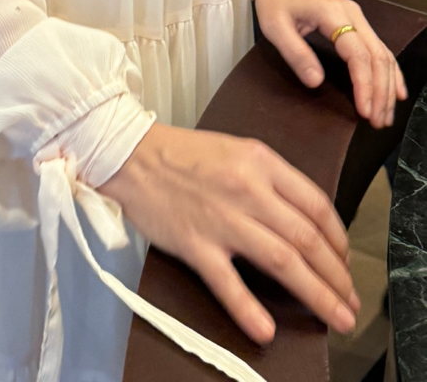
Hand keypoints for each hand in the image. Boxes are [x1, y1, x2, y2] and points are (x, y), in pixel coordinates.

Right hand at [98, 123, 359, 344]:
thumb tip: (302, 217)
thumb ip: (270, 179)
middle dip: (337, 275)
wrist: (130, 154)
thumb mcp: (237, 150)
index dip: (338, 239)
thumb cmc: (182, 153)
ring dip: (316, 294)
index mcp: (260, 162)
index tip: (344, 260)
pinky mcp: (194, 243)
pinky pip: (227, 282)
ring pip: (282, 261)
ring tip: (335, 316)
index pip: (316, 205)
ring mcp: (221, 219)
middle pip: (307, 238)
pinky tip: (266, 330)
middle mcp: (247, 189)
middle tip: (349, 300)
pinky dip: (248, 309)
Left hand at [249, 0, 407, 127]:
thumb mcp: (275, 26)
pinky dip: (388, 73)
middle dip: (381, 92)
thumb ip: (296, 53)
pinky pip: (379, 50)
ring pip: (383, 54)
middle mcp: (353, 15)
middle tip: (378, 121)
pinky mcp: (357, 23)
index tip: (365, 110)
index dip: (364, 84)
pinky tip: (394, 92)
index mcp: (333, 15)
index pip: (358, 54)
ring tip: (385, 115)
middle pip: (378, 57)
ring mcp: (358, 18)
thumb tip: (317, 82)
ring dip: (387, 86)